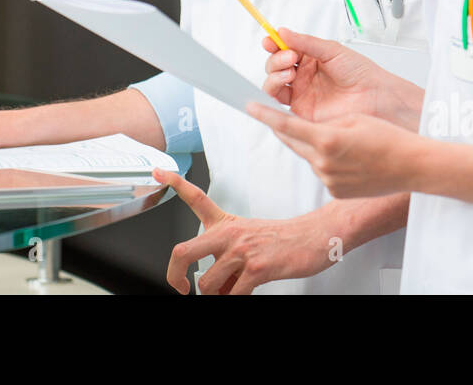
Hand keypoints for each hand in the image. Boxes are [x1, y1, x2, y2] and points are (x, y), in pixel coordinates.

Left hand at [151, 168, 338, 293]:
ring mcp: (242, 251)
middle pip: (184, 252)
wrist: (315, 236)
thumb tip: (211, 283)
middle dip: (174, 276)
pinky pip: (232, 295)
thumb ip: (224, 256)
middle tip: (179, 287)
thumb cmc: (281, 239)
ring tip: (231, 290)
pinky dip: (233, 299)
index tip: (157, 172)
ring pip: (206, 283)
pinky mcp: (257, 268)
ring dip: (215, 295)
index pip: (195, 197)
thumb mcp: (247, 236)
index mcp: (225, 223)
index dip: (173, 183)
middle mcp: (229, 234)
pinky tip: (243, 293)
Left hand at [245, 103, 424, 197]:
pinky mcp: (334, 190)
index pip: (286, 125)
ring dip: (312, 145)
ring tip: (338, 140)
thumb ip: (325, 123)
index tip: (249, 106)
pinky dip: (325, 161)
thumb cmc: (388, 138)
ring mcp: (328, 179)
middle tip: (278, 118)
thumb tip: (309, 129)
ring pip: (307, 156)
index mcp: (326, 139)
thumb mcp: (353, 119)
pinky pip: (321, 170)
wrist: (411, 166)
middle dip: (285, 129)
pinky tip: (347, 157)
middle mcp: (323, 162)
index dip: (264, 115)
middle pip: (292, 141)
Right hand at [262, 28, 421, 129]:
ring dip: (274, 75)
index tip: (270, 41)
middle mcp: (302, 77)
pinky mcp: (301, 113)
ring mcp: (301, 95)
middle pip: (274, 67)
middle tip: (290, 57)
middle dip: (276, 59)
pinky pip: (279, 106)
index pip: (282, 50)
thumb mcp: (332, 50)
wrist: (375, 97)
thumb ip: (305, 42)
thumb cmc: (361, 73)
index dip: (273, 44)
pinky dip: (273, 95)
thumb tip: (281, 31)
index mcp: (309, 59)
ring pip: (273, 85)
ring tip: (289, 72)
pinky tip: (283, 84)